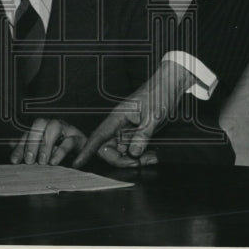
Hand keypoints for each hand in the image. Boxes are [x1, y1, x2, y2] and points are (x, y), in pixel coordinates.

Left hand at [9, 118, 85, 165]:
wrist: (85, 153)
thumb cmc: (61, 151)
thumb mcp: (43, 152)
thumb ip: (28, 148)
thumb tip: (10, 144)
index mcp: (43, 129)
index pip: (28, 133)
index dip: (20, 147)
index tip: (14, 162)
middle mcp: (53, 126)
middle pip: (40, 123)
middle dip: (33, 142)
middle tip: (30, 161)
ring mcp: (67, 130)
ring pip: (54, 127)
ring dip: (47, 144)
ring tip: (45, 162)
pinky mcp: (79, 138)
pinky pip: (71, 141)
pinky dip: (63, 152)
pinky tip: (57, 163)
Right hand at [73, 60, 192, 167]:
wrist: (170, 85)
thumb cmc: (159, 94)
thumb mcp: (153, 116)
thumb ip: (142, 136)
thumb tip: (133, 153)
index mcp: (118, 116)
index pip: (97, 136)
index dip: (87, 151)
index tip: (78, 163)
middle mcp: (119, 124)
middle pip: (109, 148)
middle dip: (122, 160)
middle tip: (139, 163)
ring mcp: (127, 128)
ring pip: (123, 151)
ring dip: (135, 159)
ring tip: (152, 157)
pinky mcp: (136, 132)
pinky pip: (133, 148)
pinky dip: (142, 155)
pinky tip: (152, 154)